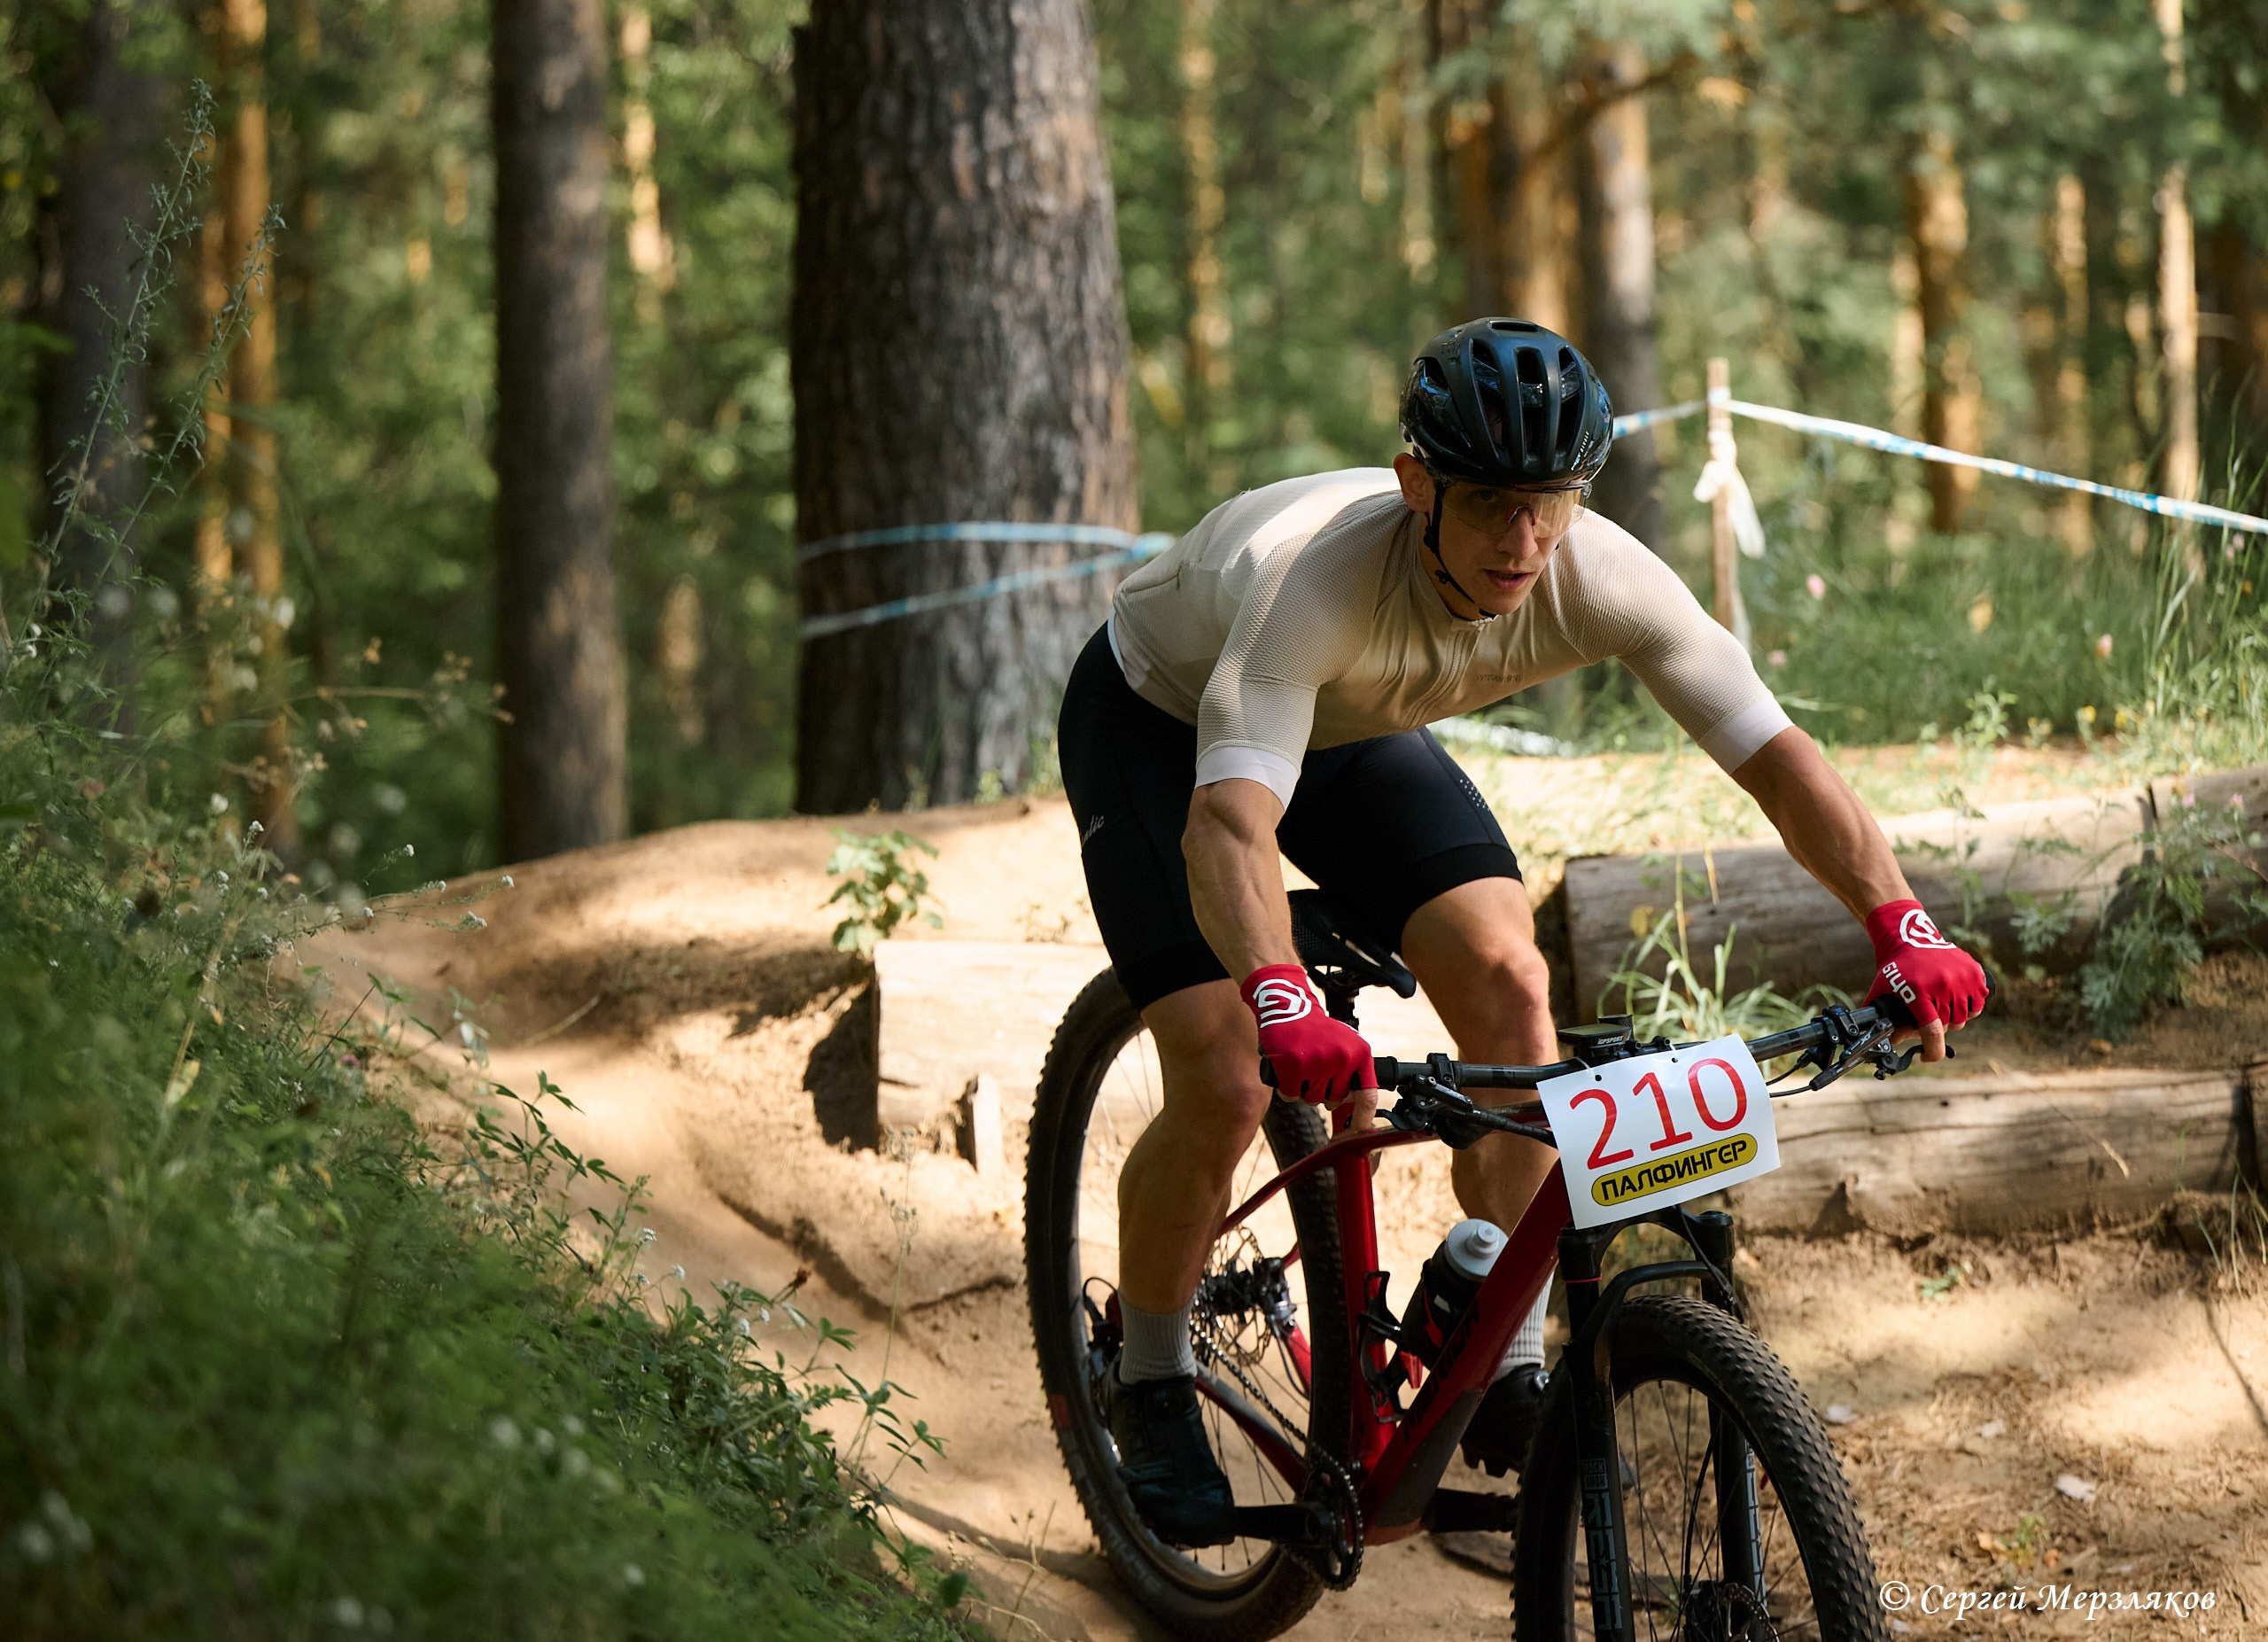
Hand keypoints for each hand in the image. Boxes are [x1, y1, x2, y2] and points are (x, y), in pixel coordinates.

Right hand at [1240, 965, 1375, 1105]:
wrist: (1289, 1005)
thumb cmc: (1317, 1031)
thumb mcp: (1344, 1045)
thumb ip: (1352, 1073)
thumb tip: (1355, 1108)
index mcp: (1360, 1053)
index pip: (1368, 1095)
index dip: (1363, 1118)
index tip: (1357, 1131)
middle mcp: (1342, 1058)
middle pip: (1333, 1101)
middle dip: (1323, 1093)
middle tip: (1316, 1071)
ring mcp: (1318, 1062)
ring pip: (1311, 1099)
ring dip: (1303, 1089)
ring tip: (1302, 1065)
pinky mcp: (1293, 1065)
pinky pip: (1290, 1095)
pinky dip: (1286, 1087)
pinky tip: (1287, 1068)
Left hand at [1862, 900, 1990, 1061]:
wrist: (1911, 937)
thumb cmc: (1896, 968)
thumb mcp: (1882, 990)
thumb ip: (1881, 1017)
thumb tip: (1881, 1042)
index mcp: (1919, 992)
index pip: (1932, 1030)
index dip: (1933, 1050)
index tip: (1927, 1057)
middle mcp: (1943, 985)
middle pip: (1949, 1025)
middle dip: (1939, 1027)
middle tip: (1929, 1019)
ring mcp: (1961, 979)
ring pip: (1965, 1016)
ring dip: (1955, 1018)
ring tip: (1942, 1007)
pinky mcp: (1975, 973)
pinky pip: (1979, 1002)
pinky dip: (1971, 1006)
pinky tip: (1958, 1000)